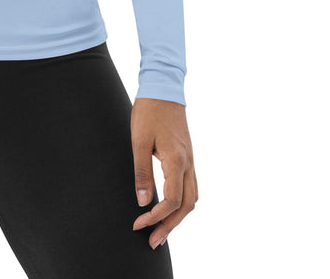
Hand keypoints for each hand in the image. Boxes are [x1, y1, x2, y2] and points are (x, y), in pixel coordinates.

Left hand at [130, 97, 197, 248]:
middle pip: (187, 206)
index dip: (156, 217)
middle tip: (153, 241)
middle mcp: (188, 163)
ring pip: (191, 198)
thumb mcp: (139, 140)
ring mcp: (190, 160)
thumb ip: (142, 172)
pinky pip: (190, 187)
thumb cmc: (149, 111)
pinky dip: (181, 203)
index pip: (172, 201)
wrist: (163, 88)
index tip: (138, 224)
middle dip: (170, 226)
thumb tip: (143, 202)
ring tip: (161, 230)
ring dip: (178, 217)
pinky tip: (168, 207)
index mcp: (177, 160)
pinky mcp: (187, 156)